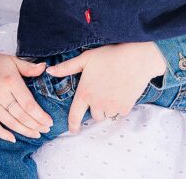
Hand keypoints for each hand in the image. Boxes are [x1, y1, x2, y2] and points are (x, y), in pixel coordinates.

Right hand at [0, 44, 52, 141]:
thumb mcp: (12, 60)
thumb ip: (29, 67)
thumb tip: (45, 68)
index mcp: (10, 80)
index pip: (28, 104)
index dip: (40, 115)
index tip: (49, 121)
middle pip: (20, 115)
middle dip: (35, 125)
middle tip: (45, 129)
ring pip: (9, 122)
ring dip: (24, 131)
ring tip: (36, 134)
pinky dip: (3, 134)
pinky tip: (13, 139)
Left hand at [46, 42, 166, 132]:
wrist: (136, 59)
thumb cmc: (109, 56)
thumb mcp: (85, 59)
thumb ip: (66, 67)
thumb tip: (49, 71)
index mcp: (85, 93)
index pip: (75, 115)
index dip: (73, 124)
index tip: (74, 129)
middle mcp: (97, 103)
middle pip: (94, 115)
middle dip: (96, 107)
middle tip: (101, 92)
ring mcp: (112, 107)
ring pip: (107, 114)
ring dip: (107, 108)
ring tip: (112, 90)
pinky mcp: (125, 108)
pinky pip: (120, 112)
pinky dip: (120, 106)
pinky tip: (122, 92)